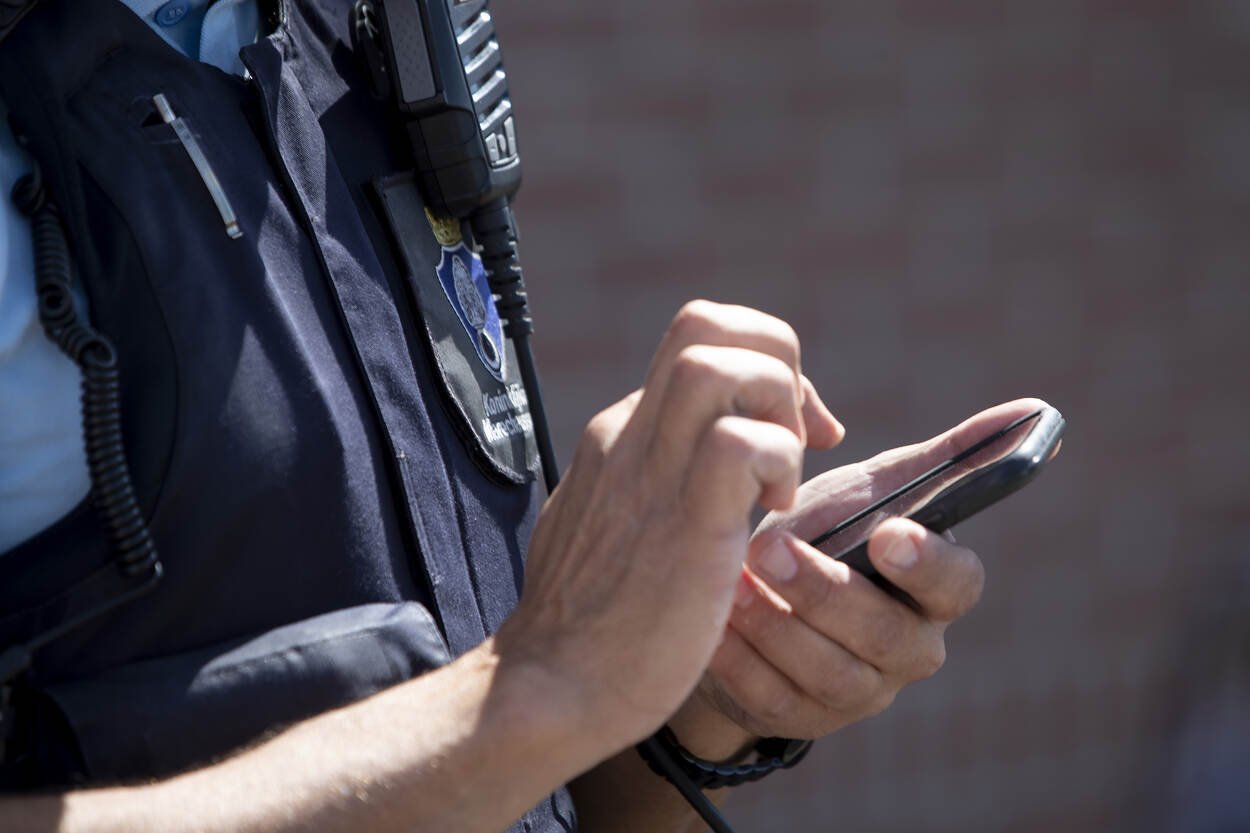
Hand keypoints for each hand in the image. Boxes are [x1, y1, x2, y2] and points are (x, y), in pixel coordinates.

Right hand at [496, 301, 841, 753]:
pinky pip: (740, 442)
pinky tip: (774, 512)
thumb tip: (701, 464)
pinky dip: (778, 462)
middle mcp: (632, 434)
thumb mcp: (609, 525)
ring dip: (777, 407)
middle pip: (705, 323)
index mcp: (620, 434)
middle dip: (776, 360)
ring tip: (780, 477)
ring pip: (720, 363)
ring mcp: (652, 471)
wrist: (552, 687)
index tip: (795, 431)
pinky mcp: (684, 521)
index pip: (698, 345)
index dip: (763, 370)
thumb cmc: (590, 622)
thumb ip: (649, 483)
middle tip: (800, 434)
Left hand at [673, 399, 1049, 751]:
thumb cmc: (826, 534)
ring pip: (830, 673)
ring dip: (777, 626)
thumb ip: (947, 458)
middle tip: (768, 549)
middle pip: (886, 634)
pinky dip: (742, 663)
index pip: (958, 583)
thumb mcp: (873, 491)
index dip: (928, 563)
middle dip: (826, 592)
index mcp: (934, 589)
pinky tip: (715, 626)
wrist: (747, 594)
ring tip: (732, 583)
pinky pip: (776, 701)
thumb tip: (1036, 409)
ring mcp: (858, 692)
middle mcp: (909, 648)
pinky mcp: (802, 718)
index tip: (888, 533)